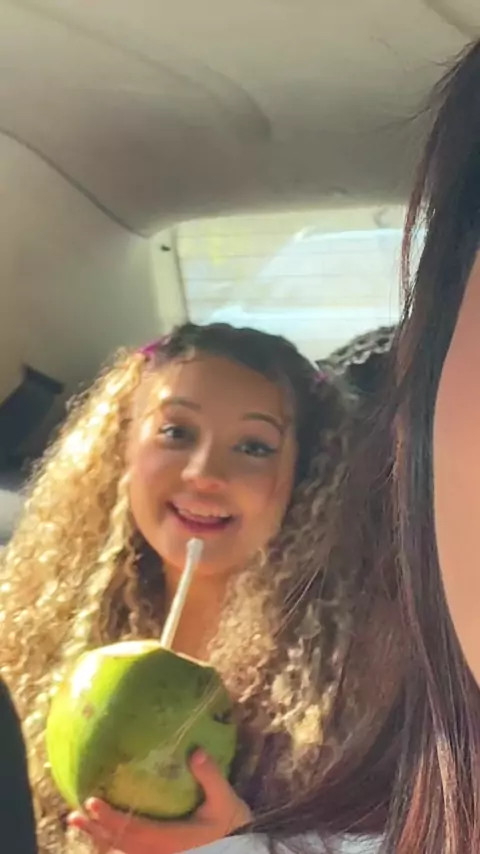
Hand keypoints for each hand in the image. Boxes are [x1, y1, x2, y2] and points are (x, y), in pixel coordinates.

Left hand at [67, 750, 251, 853]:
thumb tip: (195, 751)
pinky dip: (115, 843)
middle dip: (96, 830)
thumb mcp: (225, 801)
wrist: (245, 852)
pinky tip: (108, 834)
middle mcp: (159, 853)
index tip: (91, 803)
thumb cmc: (234, 828)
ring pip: (124, 851)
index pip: (132, 830)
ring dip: (101, 838)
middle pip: (120, 844)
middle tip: (74, 816)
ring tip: (81, 824)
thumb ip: (210, 777)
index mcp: (170, 841)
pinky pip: (133, 853)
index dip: (110, 818)